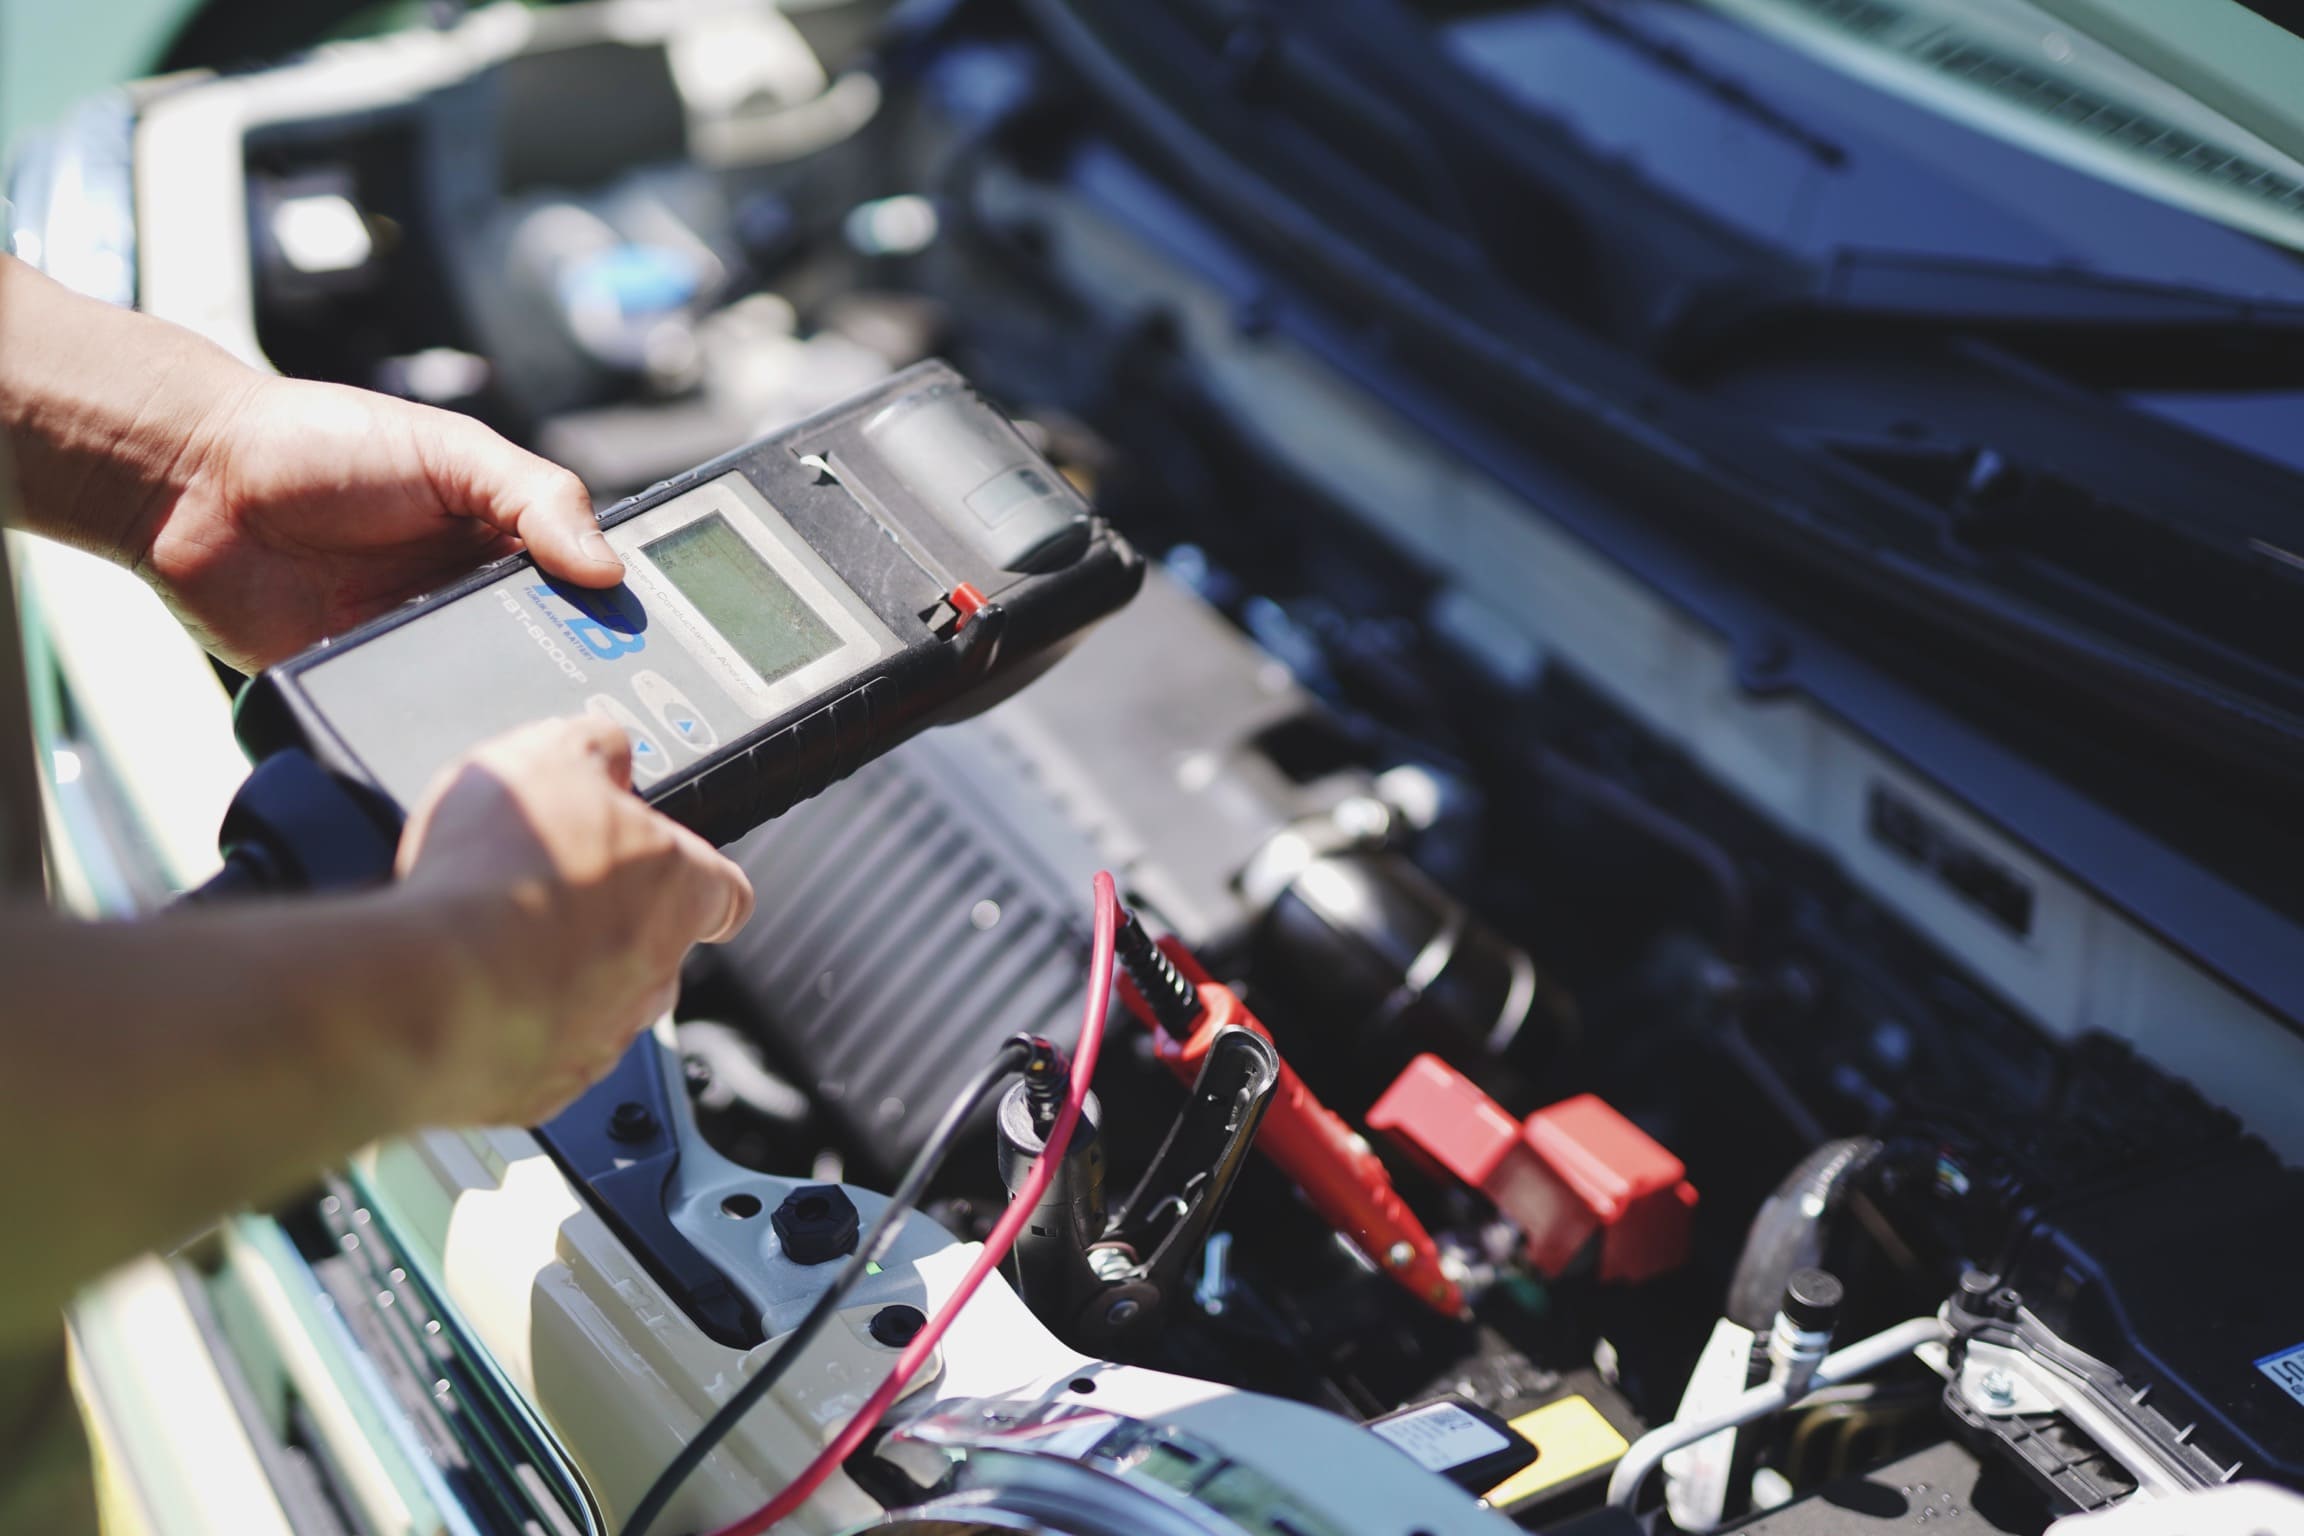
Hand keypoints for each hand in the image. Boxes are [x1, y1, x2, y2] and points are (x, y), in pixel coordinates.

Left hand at [0, 256, 620, 670]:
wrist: (192, 482)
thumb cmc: (317, 443)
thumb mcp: (449, 449)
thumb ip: (535, 495)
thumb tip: (608, 568)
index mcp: (502, 539)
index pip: (585, 588)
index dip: (621, 613)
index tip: (656, 637)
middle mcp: (470, 600)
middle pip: (552, 652)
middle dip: (582, 671)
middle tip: (613, 689)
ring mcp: (420, 648)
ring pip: (492, 697)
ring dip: (516, 706)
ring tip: (546, 716)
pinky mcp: (367, 687)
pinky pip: (417, 721)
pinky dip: (442, 730)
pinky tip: (467, 730)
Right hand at [388, 716, 753, 1126]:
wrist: (433, 990)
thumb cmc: (502, 880)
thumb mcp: (548, 756)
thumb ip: (592, 747)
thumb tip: (607, 748)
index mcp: (677, 887)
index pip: (726, 887)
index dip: (700, 875)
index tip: (679, 869)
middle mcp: (656, 971)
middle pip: (654, 943)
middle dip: (606, 920)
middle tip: (544, 889)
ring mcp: (603, 1036)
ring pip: (597, 1002)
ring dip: (555, 977)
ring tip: (491, 941)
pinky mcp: (543, 1086)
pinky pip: (535, 1053)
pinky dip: (507, 1027)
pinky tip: (463, 991)